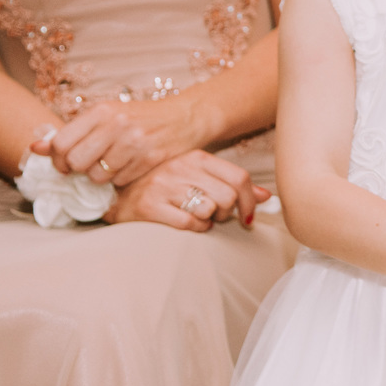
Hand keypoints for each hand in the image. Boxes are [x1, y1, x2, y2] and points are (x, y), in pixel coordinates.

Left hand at [31, 97, 210, 186]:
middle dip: (78, 170)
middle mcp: (117, 124)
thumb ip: (71, 132)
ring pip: (97, 176)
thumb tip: (35, 148)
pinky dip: (121, 179)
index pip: (61, 143)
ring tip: (112, 166)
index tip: (67, 162)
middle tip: (88, 167)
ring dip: (101, 177)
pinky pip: (120, 181)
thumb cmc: (142, 118)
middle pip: (76, 162)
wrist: (187, 117)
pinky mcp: (151, 158)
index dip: (58, 159)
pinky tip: (130, 167)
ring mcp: (136, 142)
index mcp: (102, 111)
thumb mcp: (107, 116)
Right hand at [103, 149, 269, 230]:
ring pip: (210, 210)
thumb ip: (232, 184)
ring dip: (211, 220)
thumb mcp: (199, 177)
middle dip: (228, 212)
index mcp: (196, 157)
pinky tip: (189, 224)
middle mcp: (180, 167)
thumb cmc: (166, 187)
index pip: (239, 177)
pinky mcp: (150, 206)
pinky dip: (196, 228)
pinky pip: (190, 223)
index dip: (250, 200)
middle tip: (218, 216)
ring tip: (199, 216)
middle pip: (228, 196)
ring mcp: (163, 186)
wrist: (119, 197)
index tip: (249, 216)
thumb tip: (266, 196)